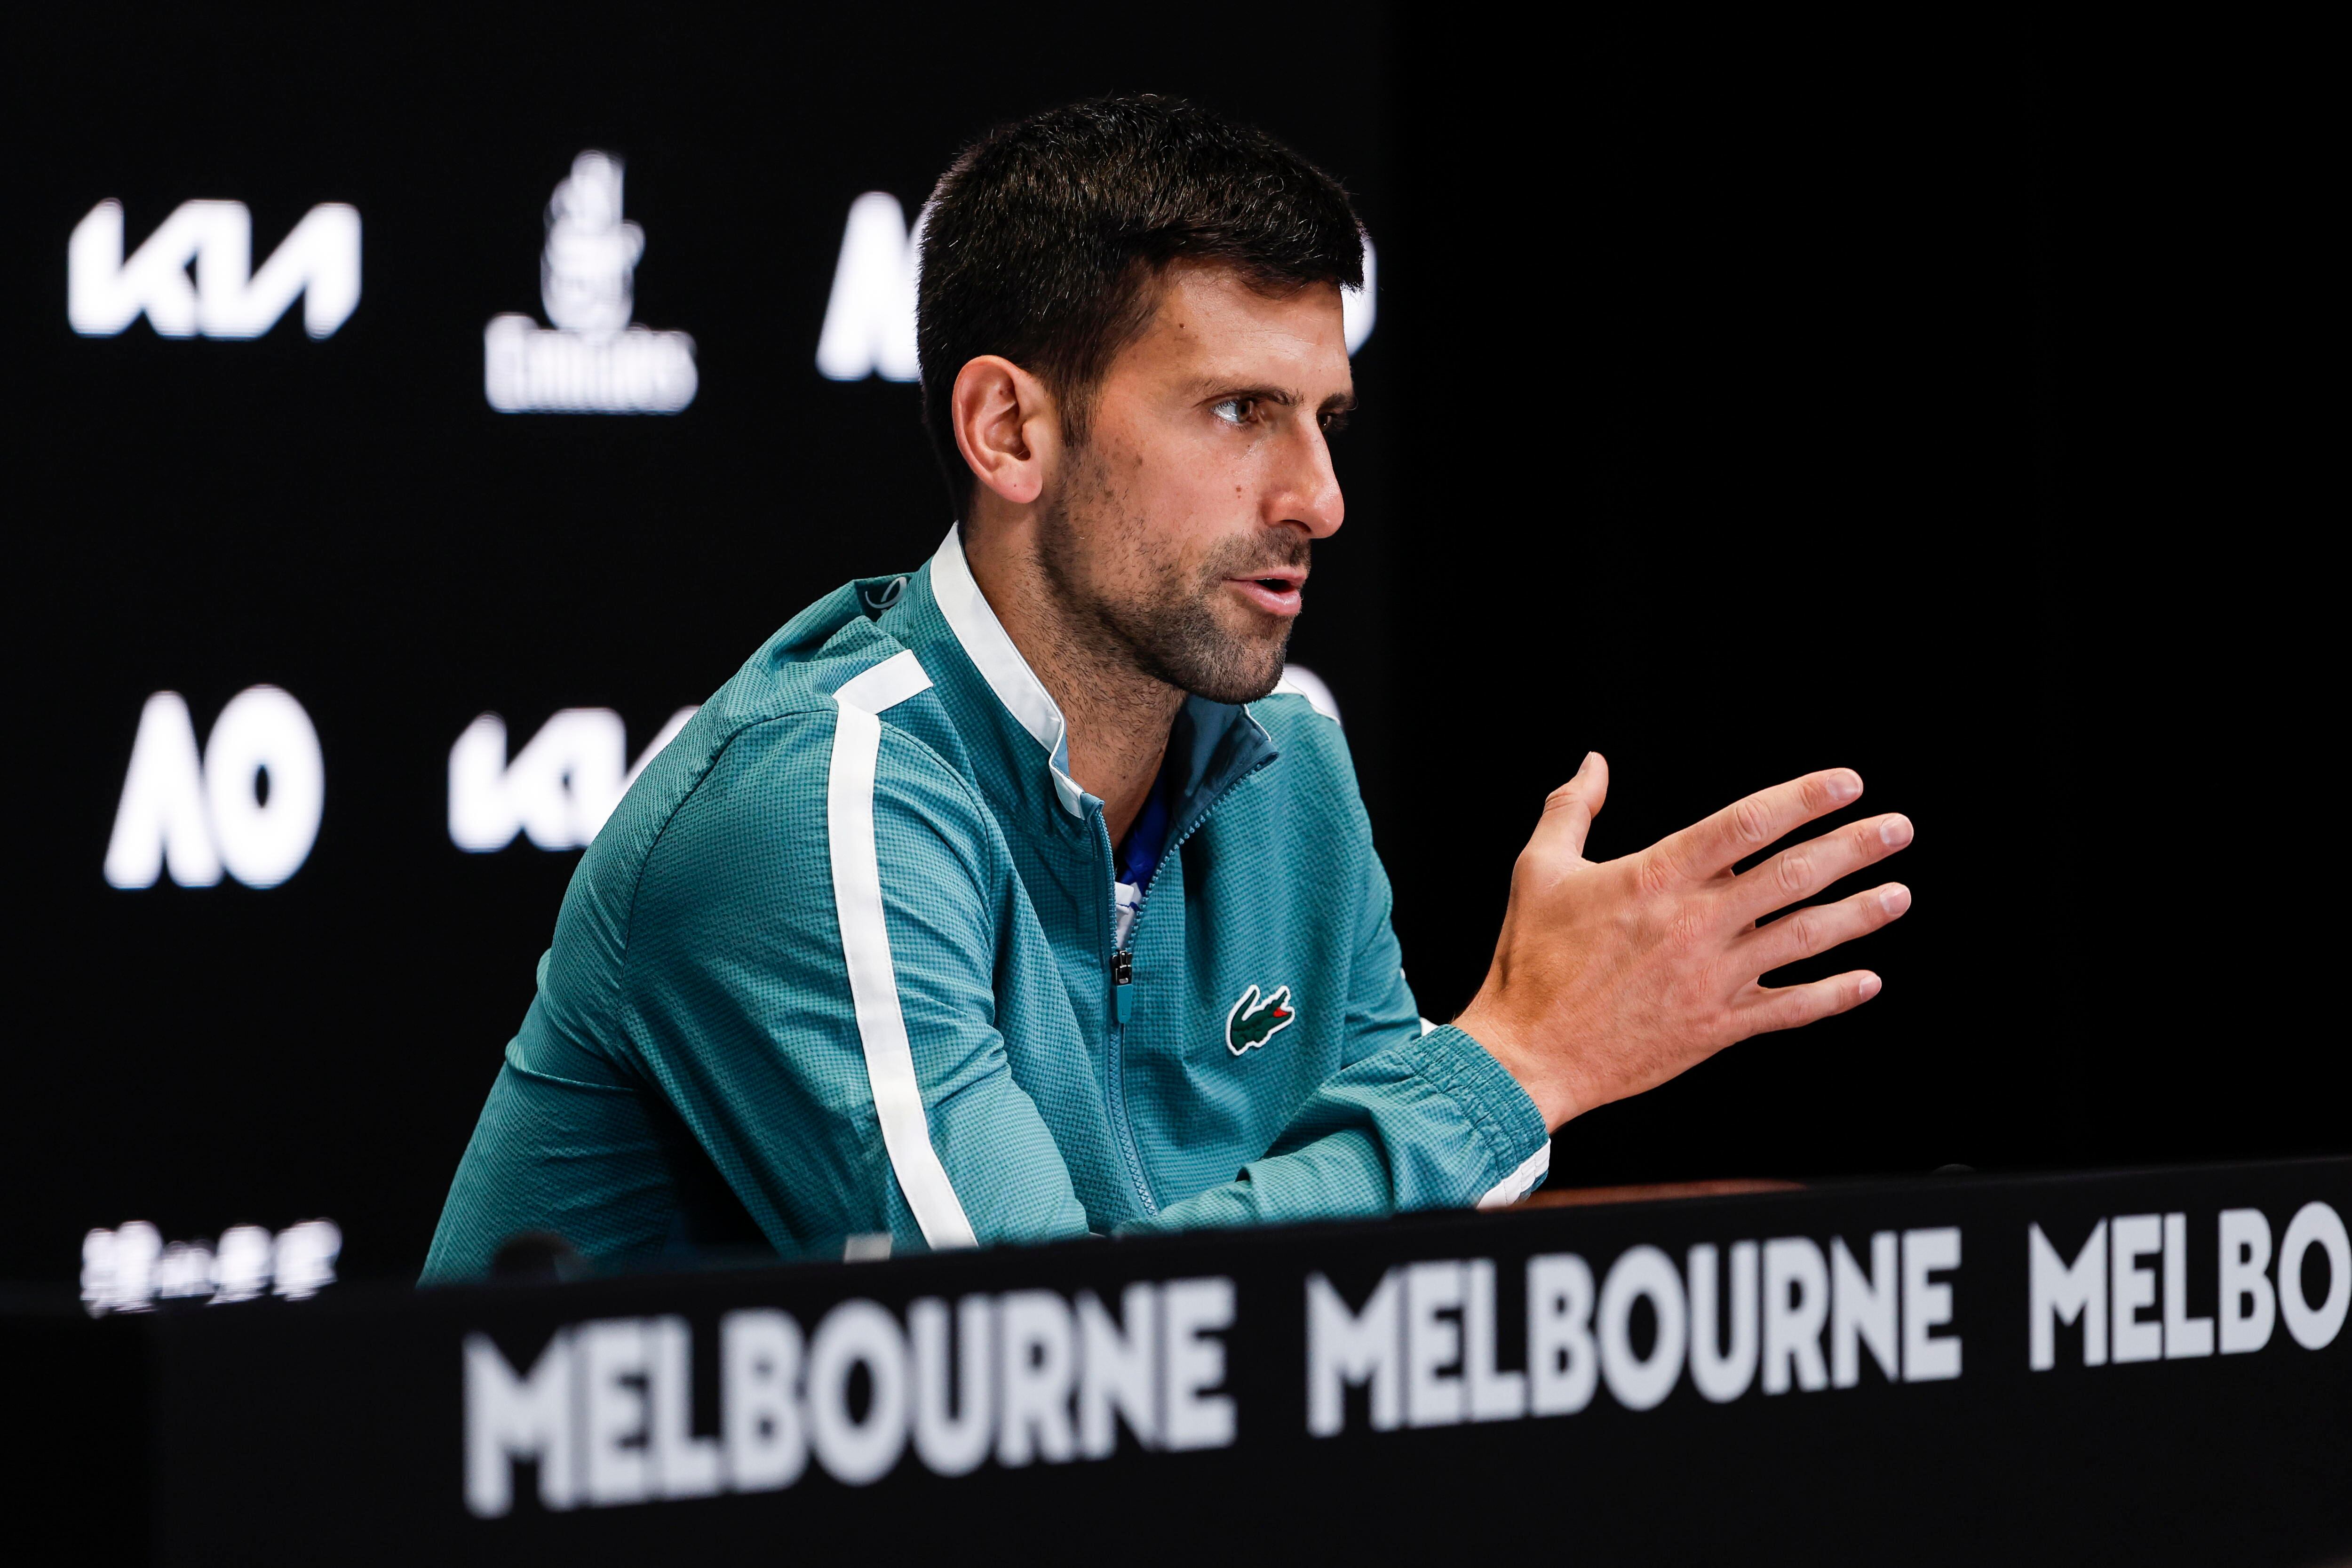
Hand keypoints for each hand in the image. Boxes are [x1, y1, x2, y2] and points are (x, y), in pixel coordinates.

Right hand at [1454, 754, 1911, 1130]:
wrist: (1527, 1054)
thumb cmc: (1529, 961)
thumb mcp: (1538, 871)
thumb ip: (1570, 810)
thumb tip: (1593, 764)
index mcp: (1656, 877)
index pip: (1746, 824)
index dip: (1802, 799)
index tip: (1847, 783)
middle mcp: (1694, 923)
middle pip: (1792, 875)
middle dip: (1853, 846)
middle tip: (1899, 827)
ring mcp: (1711, 978)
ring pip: (1803, 938)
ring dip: (1858, 914)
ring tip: (1900, 893)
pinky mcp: (1715, 1026)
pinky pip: (1788, 1009)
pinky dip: (1832, 996)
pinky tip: (1868, 981)